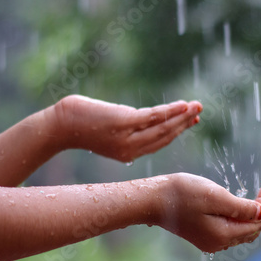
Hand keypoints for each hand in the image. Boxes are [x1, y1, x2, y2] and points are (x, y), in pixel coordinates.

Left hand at [54, 95, 202, 161]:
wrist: (61, 126)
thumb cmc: (82, 126)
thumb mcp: (108, 132)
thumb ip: (127, 130)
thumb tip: (142, 120)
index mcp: (128, 154)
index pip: (158, 143)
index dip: (177, 132)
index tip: (190, 122)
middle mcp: (130, 150)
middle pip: (164, 137)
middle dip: (184, 124)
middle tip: (199, 112)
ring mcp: (127, 137)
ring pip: (161, 128)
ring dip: (182, 117)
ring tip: (197, 107)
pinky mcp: (123, 123)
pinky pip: (153, 117)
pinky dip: (170, 112)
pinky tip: (182, 105)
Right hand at [156, 173, 260, 252]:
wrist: (152, 200)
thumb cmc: (182, 194)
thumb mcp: (215, 196)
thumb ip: (240, 207)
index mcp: (223, 234)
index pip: (257, 221)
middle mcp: (218, 243)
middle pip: (251, 228)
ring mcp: (209, 241)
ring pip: (241, 230)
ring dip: (252, 213)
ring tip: (260, 195)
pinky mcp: (202, 235)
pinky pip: (229, 229)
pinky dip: (239, 217)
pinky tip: (239, 205)